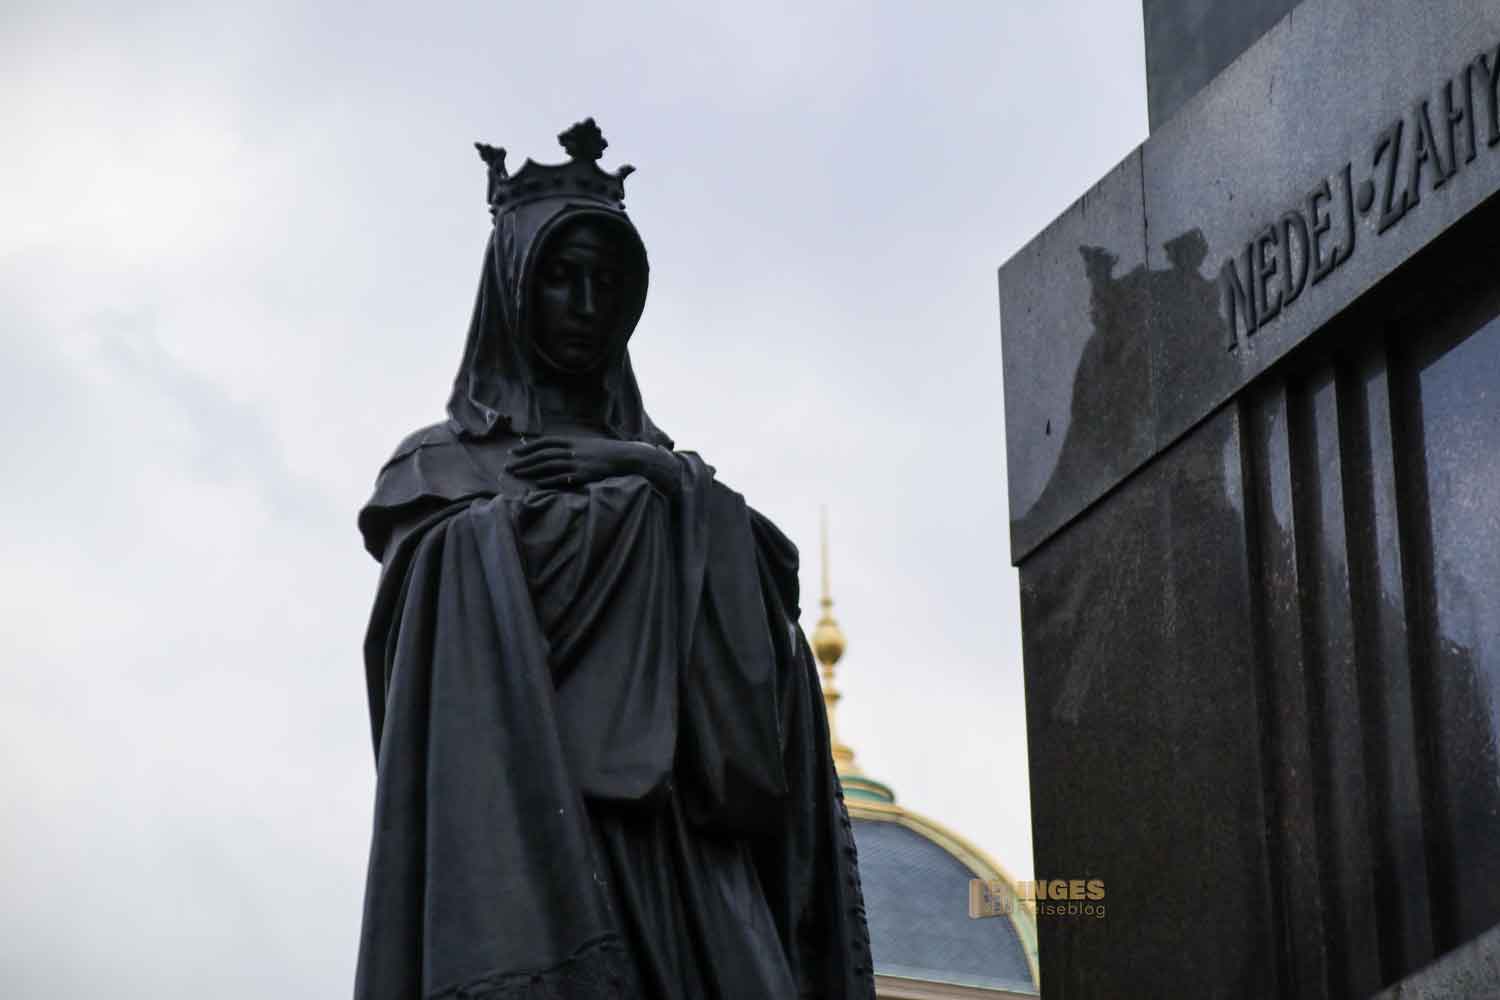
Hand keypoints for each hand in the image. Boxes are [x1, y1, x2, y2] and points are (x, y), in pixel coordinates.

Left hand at [506, 436, 677, 492]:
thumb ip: (573, 447)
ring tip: (516, 474)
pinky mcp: (584, 475)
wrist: (628, 457)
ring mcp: (577, 463)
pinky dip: (548, 481)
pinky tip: (537, 484)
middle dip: (524, 460)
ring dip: (530, 470)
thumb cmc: (609, 452)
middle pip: (542, 454)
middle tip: (508, 465)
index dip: (528, 447)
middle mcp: (572, 450)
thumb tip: (558, 451)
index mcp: (573, 441)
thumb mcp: (589, 445)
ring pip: (548, 466)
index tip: (514, 451)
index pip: (545, 442)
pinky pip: (562, 479)